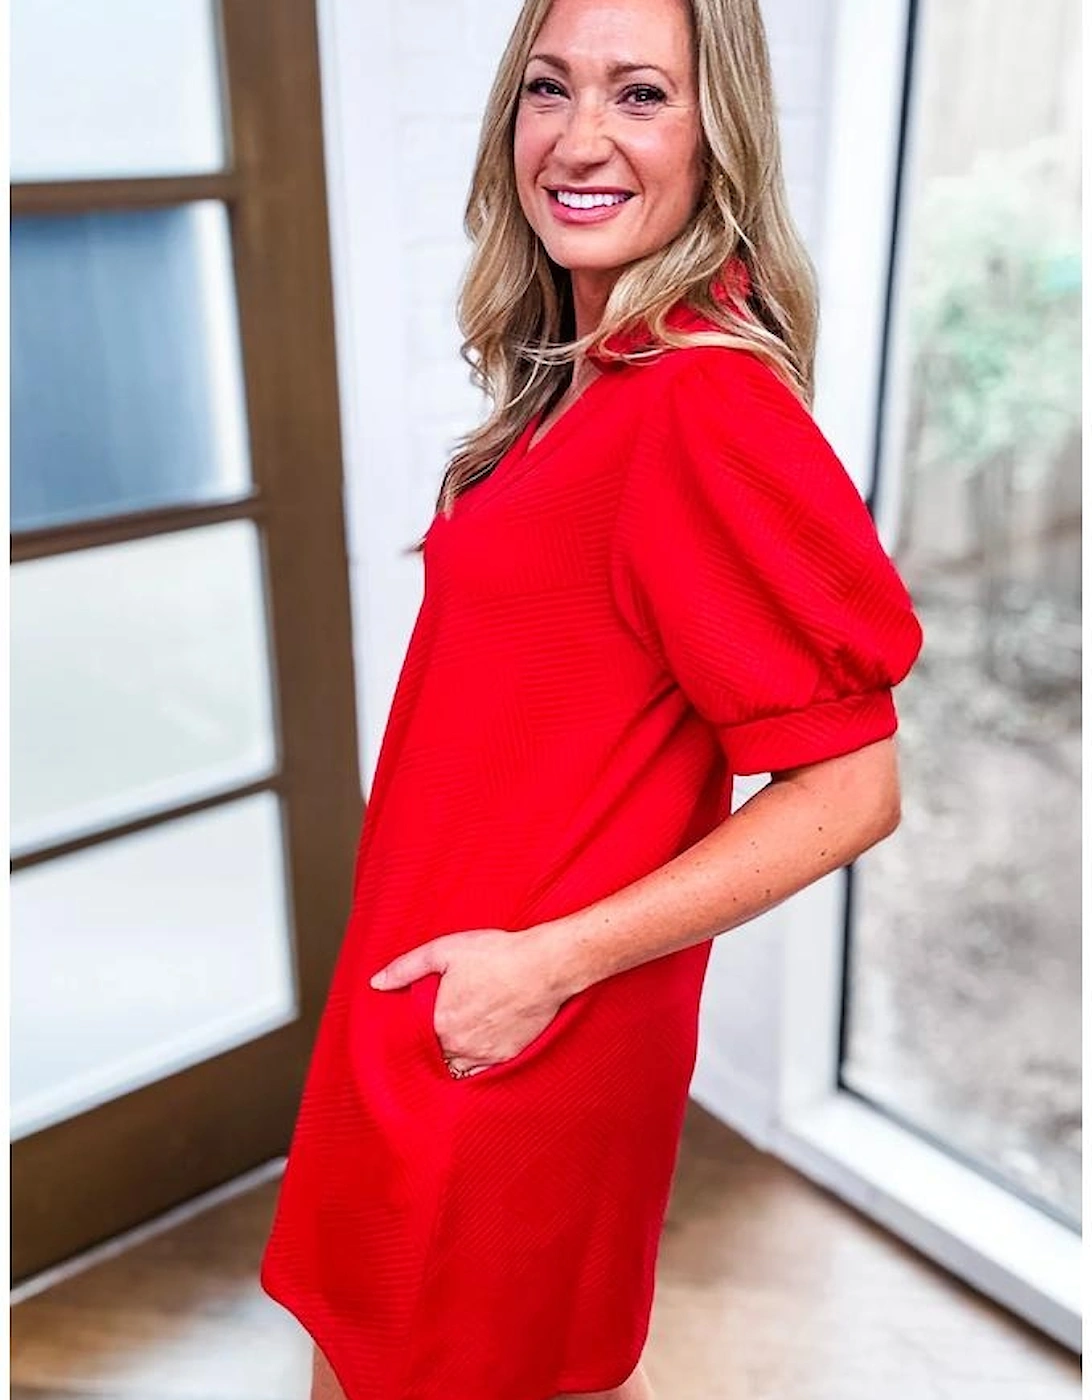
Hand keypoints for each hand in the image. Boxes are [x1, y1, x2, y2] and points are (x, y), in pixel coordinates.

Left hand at [368, 927, 567, 1076]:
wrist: (545, 965)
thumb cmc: (497, 955)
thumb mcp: (444, 951)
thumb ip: (406, 968)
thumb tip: (377, 982)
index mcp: (440, 1023)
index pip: (412, 1043)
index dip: (409, 1037)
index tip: (409, 1031)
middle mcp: (459, 1045)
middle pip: (434, 1058)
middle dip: (430, 1049)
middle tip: (434, 1032)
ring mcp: (484, 1055)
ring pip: (456, 1068)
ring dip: (451, 1059)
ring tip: (453, 1041)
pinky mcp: (507, 1057)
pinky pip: (482, 1072)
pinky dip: (475, 1065)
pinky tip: (475, 1048)